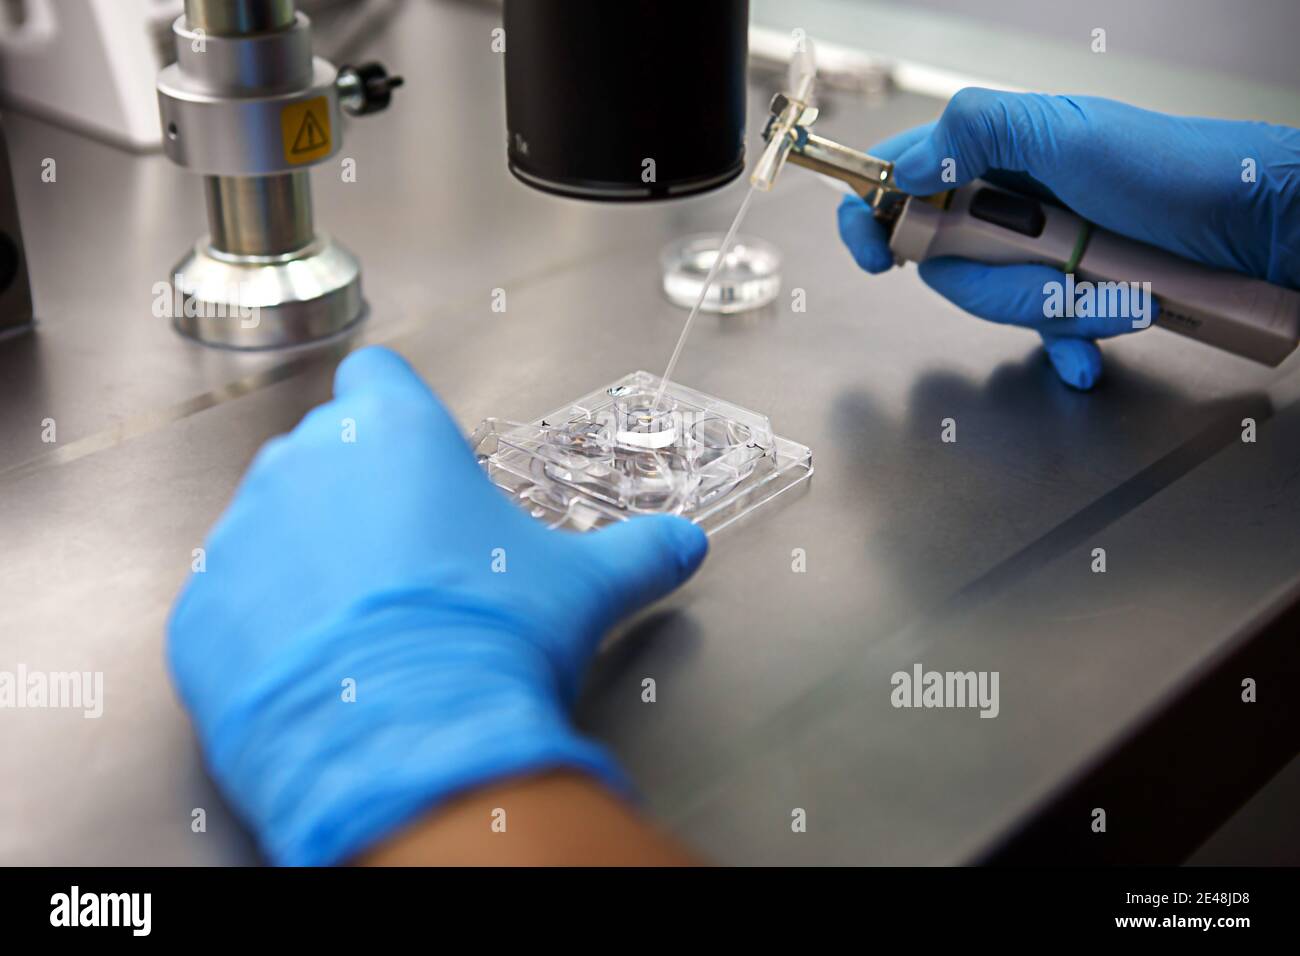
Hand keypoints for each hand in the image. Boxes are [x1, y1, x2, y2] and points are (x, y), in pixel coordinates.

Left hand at [167, 346, 707, 864]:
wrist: (412, 745)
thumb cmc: (491, 638)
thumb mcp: (583, 587)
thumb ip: (638, 553)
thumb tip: (684, 545)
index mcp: (393, 432)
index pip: (378, 378)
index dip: (399, 411)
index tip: (416, 449)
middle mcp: (305, 464)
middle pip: (325, 453)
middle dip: (360, 492)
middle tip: (411, 558)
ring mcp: (242, 535)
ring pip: (273, 523)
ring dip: (309, 555)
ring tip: (365, 618)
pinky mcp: (201, 611)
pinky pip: (234, 599)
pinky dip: (267, 622)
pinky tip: (319, 662)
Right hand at [838, 89, 1299, 388]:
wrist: (1254, 225)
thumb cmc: (1171, 168)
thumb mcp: (1065, 134)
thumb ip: (976, 133)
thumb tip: (905, 170)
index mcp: (993, 153)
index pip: (901, 181)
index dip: (873, 218)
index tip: (875, 254)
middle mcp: (1008, 202)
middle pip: (946, 265)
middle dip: (1000, 284)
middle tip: (1052, 272)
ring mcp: (1038, 249)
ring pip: (998, 303)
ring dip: (1055, 311)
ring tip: (1117, 292)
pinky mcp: (1070, 289)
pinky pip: (1041, 333)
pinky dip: (1070, 341)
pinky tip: (1101, 337)